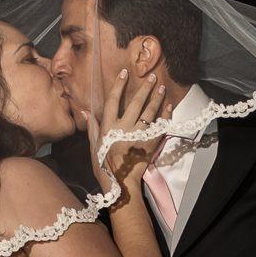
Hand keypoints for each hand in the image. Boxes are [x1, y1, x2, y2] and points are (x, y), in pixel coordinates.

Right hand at [82, 69, 172, 192]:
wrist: (121, 183)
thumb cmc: (104, 166)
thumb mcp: (94, 147)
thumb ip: (92, 128)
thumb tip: (86, 110)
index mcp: (109, 127)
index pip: (113, 101)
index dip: (118, 85)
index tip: (124, 73)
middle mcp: (124, 128)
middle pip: (135, 103)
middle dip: (144, 88)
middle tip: (152, 77)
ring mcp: (139, 135)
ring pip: (150, 112)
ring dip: (157, 98)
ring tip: (162, 88)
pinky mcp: (151, 143)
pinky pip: (160, 125)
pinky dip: (165, 115)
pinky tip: (169, 105)